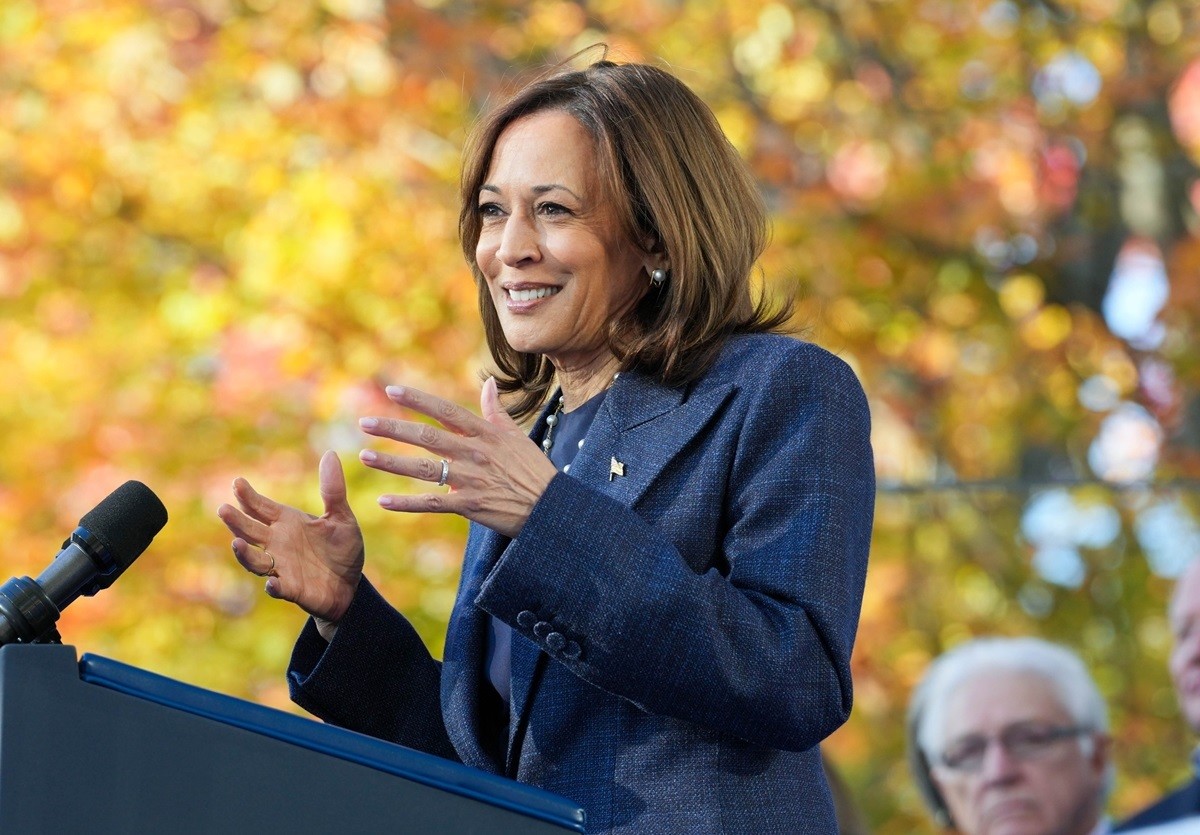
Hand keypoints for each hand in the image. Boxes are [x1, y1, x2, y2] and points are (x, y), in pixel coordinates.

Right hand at [218, 450, 363, 635]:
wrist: (350, 585)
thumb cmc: (341, 550)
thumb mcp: (342, 517)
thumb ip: (333, 490)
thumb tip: (330, 454)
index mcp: (288, 522)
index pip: (262, 507)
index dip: (248, 496)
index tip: (238, 482)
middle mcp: (278, 543)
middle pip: (250, 531)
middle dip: (236, 521)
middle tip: (223, 509)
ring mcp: (282, 567)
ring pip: (255, 560)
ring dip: (245, 554)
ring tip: (236, 543)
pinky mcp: (292, 589)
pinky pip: (278, 588)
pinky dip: (274, 586)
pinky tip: (272, 583)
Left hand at [358, 377, 557, 537]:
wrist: (549, 508)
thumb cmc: (533, 470)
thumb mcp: (517, 436)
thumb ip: (496, 410)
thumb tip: (489, 383)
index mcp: (484, 433)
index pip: (445, 411)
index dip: (418, 400)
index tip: (391, 391)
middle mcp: (474, 453)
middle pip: (427, 437)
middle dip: (394, 429)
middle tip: (365, 423)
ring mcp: (471, 479)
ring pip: (424, 469)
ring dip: (392, 463)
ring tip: (365, 456)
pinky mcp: (470, 505)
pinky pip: (432, 503)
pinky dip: (407, 503)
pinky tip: (384, 501)